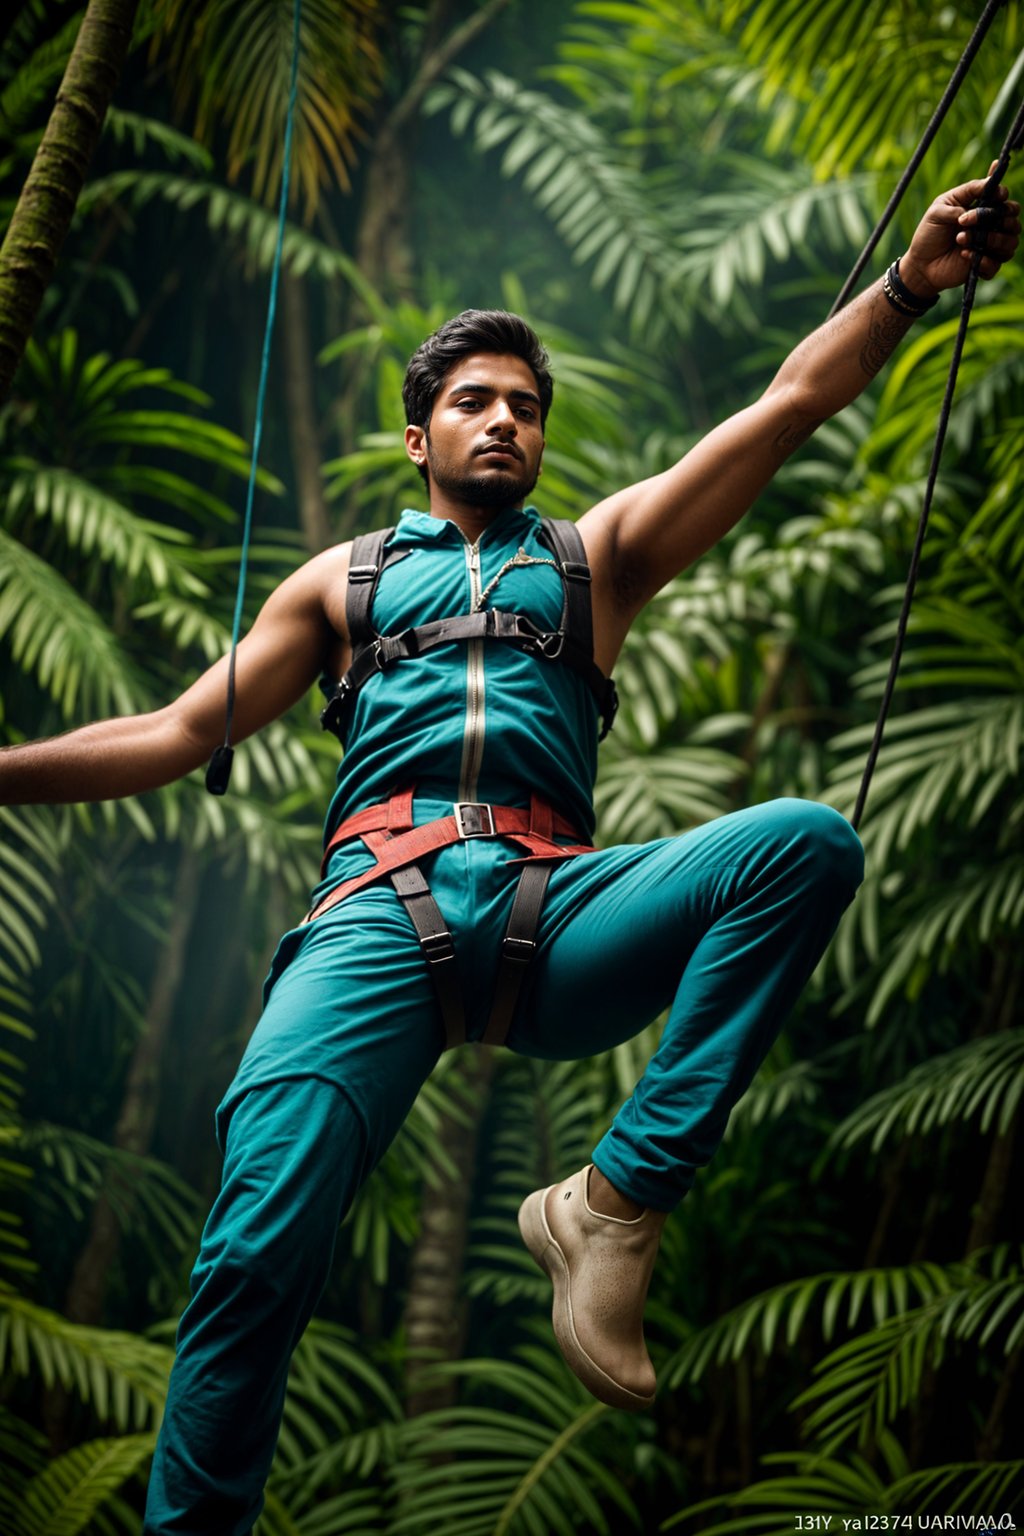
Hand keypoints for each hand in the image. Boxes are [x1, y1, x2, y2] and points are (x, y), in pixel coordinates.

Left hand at [899, 164, 1020, 296]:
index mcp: (982, 208)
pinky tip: (965, 255)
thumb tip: (985, 187)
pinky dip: (983, 260)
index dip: (1003, 195)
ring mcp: (991, 247)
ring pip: (1010, 241)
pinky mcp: (986, 267)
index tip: (997, 194)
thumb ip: (962, 195)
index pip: (1004, 199)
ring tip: (960, 239)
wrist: (920, 263)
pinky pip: (996, 264)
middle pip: (1012, 219)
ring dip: (988, 239)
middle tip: (965, 221)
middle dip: (993, 217)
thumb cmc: (930, 233)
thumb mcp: (939, 209)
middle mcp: (992, 227)